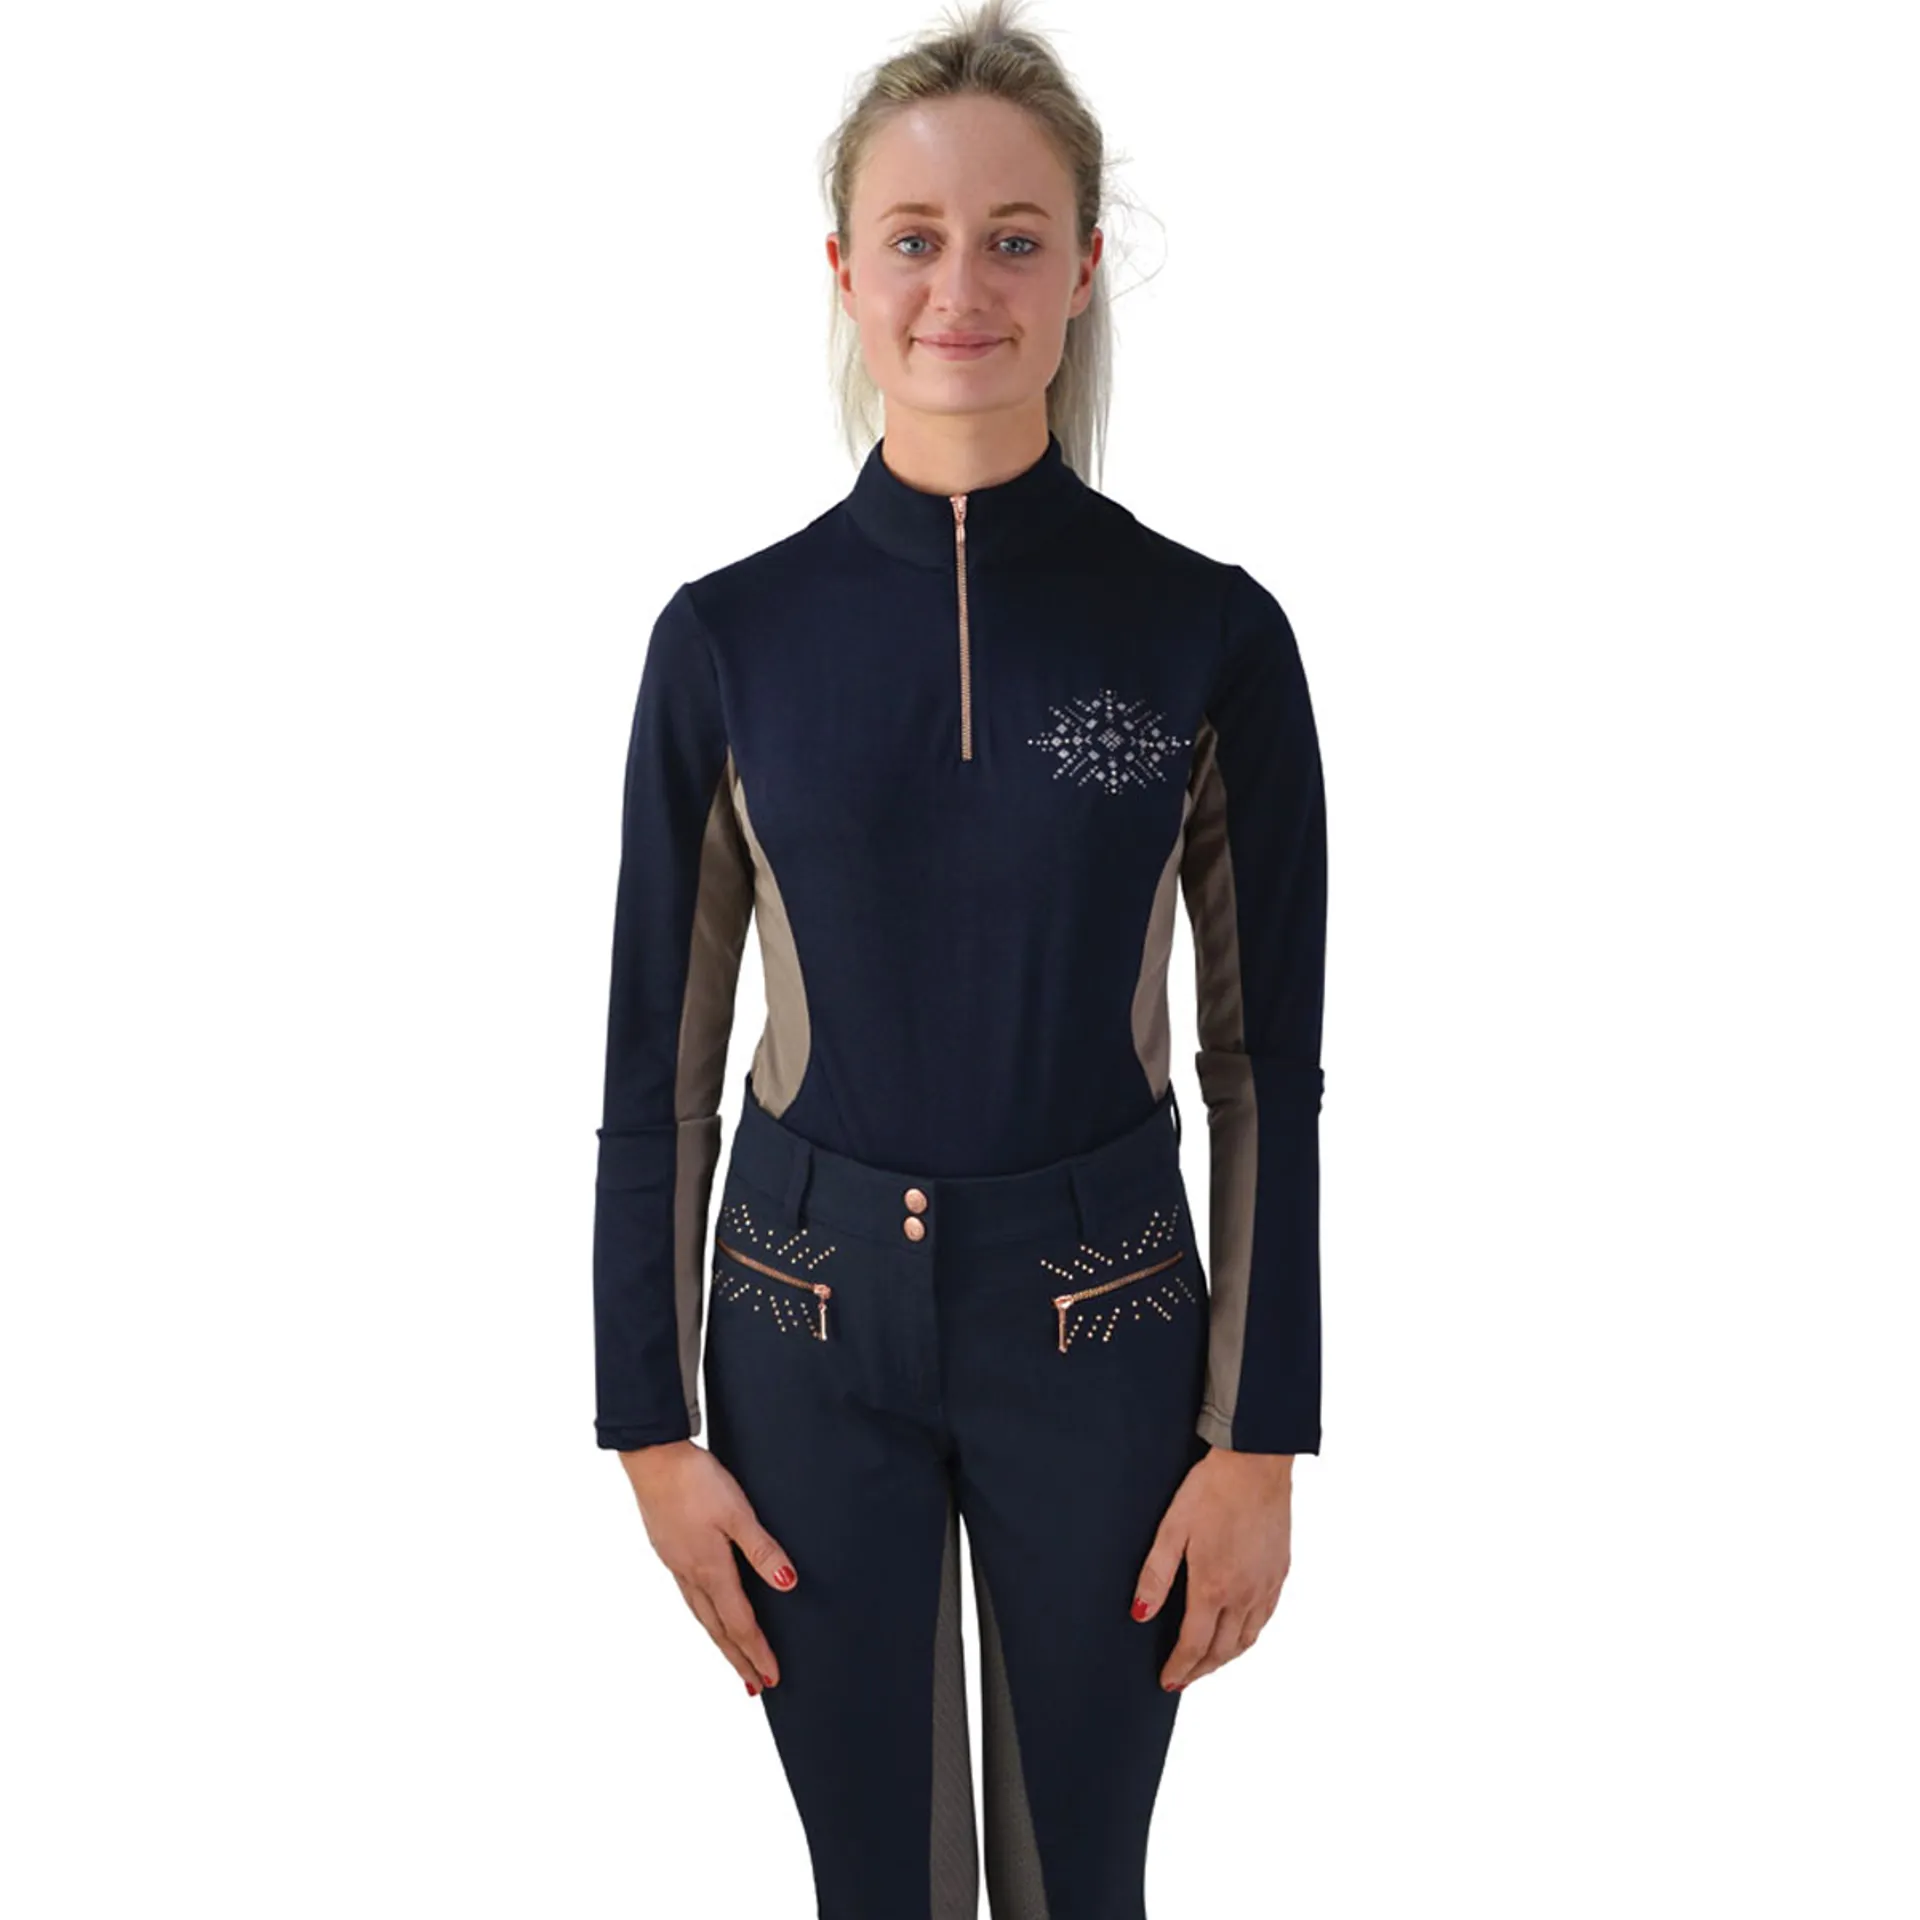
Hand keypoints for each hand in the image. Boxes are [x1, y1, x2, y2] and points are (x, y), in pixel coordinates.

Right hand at [620, 1439, 797, 1696]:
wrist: (652, 1458)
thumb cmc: (695, 1481)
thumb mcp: (737, 1512)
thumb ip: (762, 1550)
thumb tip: (787, 1585)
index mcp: (710, 1569)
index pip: (739, 1622)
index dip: (757, 1651)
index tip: (771, 1678)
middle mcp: (690, 1574)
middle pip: (718, 1629)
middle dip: (738, 1658)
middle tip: (754, 1686)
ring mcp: (675, 1564)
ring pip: (701, 1615)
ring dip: (720, 1641)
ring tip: (734, 1660)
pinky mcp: (667, 1550)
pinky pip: (689, 1596)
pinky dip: (703, 1616)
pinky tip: (706, 1610)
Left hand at [1131, 1447, 1293, 1689]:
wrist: (1257, 1464)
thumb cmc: (1211, 1490)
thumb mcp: (1172, 1529)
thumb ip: (1155, 1576)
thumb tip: (1139, 1614)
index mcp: (1214, 1586)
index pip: (1194, 1645)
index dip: (1179, 1668)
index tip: (1167, 1681)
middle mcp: (1244, 1594)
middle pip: (1222, 1650)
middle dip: (1200, 1670)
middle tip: (1183, 1679)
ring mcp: (1266, 1585)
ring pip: (1248, 1639)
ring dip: (1226, 1658)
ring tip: (1207, 1664)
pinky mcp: (1280, 1572)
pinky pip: (1266, 1618)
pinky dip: (1249, 1636)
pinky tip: (1240, 1632)